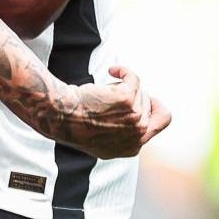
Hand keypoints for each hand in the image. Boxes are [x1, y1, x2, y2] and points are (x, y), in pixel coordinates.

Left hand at [55, 64, 170, 159]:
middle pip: (152, 107)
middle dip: (137, 96)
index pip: (158, 125)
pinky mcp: (128, 99)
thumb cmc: (74, 124)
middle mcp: (138, 136)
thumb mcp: (100, 139)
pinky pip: (133, 78)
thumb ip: (121, 133)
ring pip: (141, 92)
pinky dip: (123, 71)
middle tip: (117, 92)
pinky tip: (112, 70)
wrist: (60, 115)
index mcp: (131, 148)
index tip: (139, 100)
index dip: (150, 109)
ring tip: (102, 93)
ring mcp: (136, 118)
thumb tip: (135, 113)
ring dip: (122, 87)